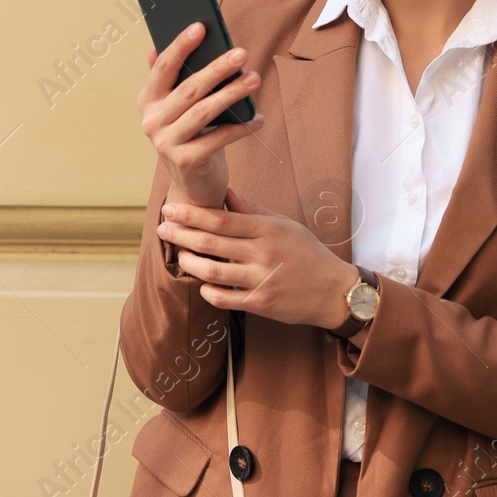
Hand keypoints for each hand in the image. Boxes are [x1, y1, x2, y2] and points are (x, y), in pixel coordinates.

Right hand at [138, 21, 264, 209]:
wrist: (192, 184)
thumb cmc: (191, 136)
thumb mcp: (178, 107)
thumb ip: (171, 79)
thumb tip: (158, 45)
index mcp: (147, 101)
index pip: (163, 67)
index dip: (180, 45)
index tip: (200, 26)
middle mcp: (151, 121)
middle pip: (189, 88)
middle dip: (217, 68)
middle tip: (241, 53)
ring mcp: (166, 143)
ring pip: (204, 111)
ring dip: (233, 93)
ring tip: (255, 78)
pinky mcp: (186, 162)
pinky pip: (218, 139)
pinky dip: (241, 127)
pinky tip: (258, 118)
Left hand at [157, 187, 359, 329]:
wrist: (334, 291)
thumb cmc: (308, 253)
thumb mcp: (284, 225)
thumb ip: (253, 211)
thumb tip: (225, 193)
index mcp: (267, 230)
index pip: (220, 219)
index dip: (191, 214)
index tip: (170, 209)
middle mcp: (262, 253)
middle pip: (211, 242)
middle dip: (180, 234)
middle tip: (162, 228)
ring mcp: (260, 280)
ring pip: (212, 271)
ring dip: (189, 262)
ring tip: (179, 255)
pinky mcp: (260, 303)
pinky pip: (224, 298)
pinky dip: (206, 291)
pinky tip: (200, 283)